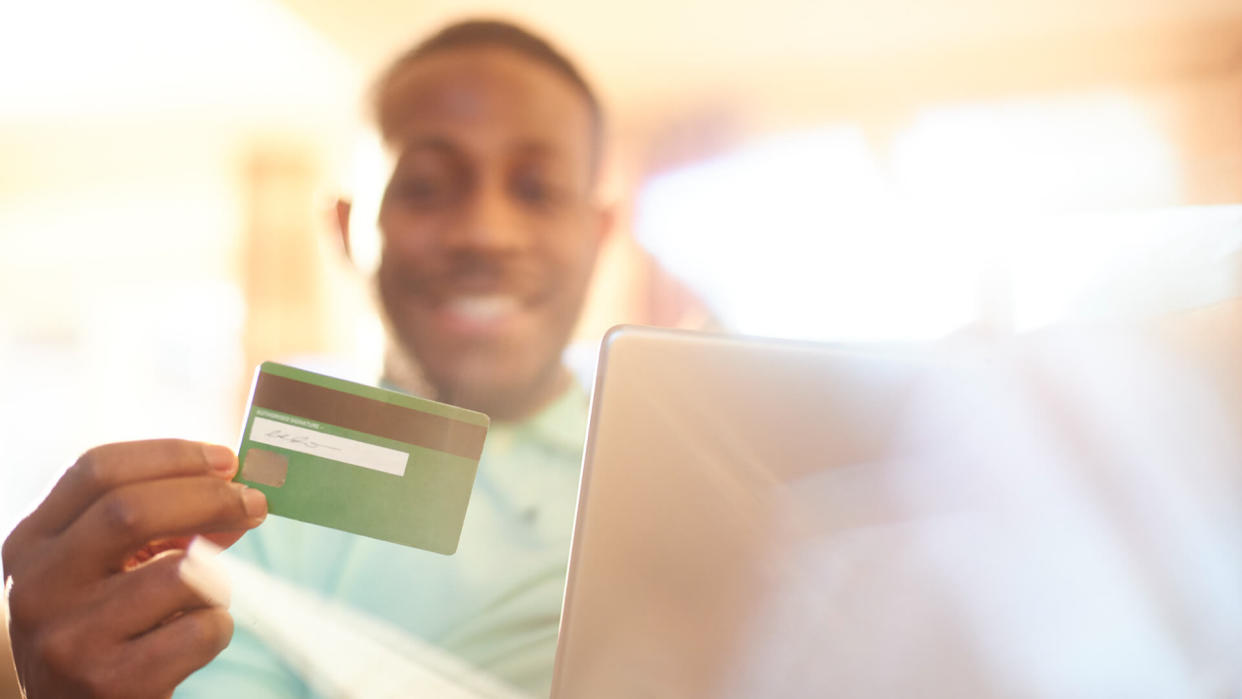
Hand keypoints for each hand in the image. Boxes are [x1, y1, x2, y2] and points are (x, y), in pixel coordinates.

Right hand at [2, 440, 266, 697]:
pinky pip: (200, 630)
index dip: (172, 455)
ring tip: (208, 595)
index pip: (97, 469)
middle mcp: (37, 587)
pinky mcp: (109, 682)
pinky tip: (195, 638)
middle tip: (255, 502)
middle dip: (211, 497)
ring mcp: (68, 638)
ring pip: (179, 574)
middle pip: (131, 511)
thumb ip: (157, 526)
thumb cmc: (103, 627)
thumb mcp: (105, 570)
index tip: (226, 459)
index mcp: (30, 543)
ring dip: (217, 577)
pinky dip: (217, 625)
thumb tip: (236, 491)